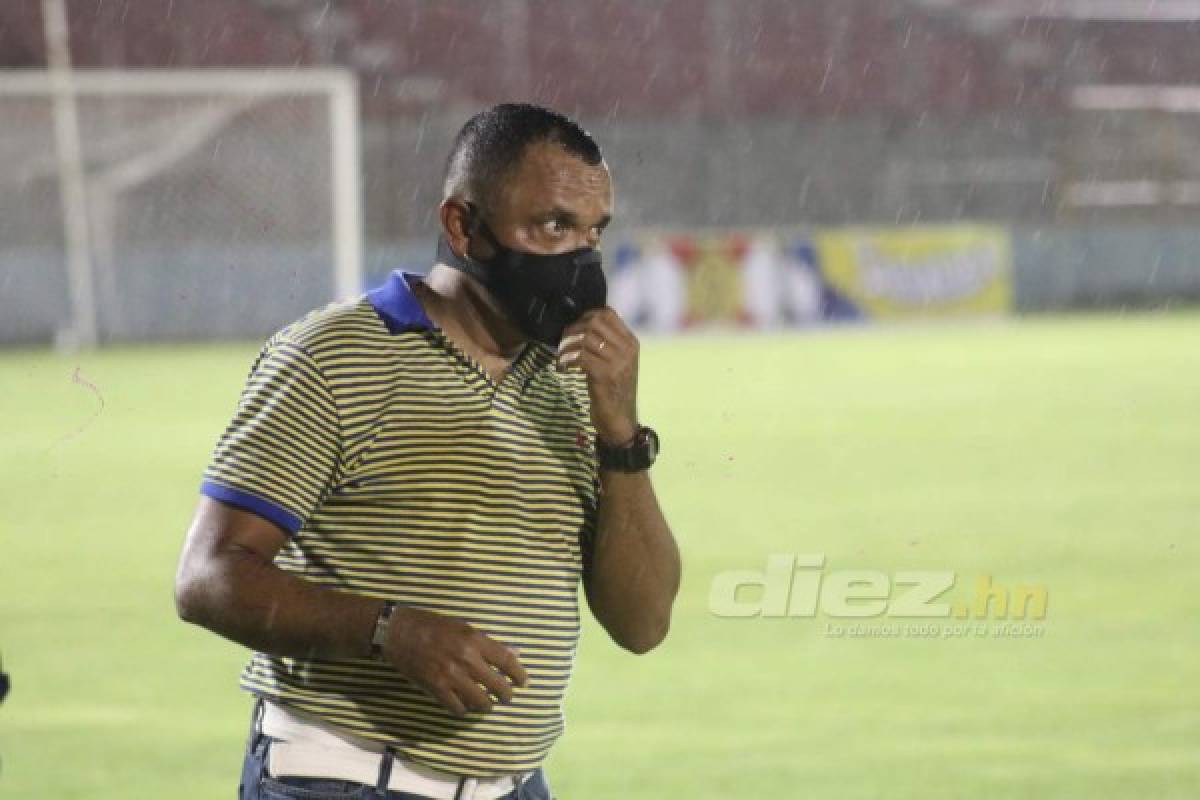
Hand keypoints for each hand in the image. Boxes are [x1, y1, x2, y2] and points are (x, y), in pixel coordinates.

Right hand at [382, 606, 527, 715]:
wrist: (398, 632)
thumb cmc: (432, 625)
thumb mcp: (463, 627)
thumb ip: (488, 642)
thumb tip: (514, 653)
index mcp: (474, 640)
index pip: (506, 661)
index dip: (518, 674)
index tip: (523, 682)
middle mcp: (466, 659)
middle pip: (497, 685)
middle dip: (506, 695)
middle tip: (507, 698)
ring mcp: (451, 676)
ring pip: (479, 701)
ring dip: (486, 705)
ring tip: (487, 704)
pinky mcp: (436, 688)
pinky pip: (457, 708)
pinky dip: (464, 710)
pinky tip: (465, 706)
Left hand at [557, 308, 638, 444]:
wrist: (619, 420)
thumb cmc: (613, 390)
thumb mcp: (616, 362)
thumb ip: (607, 343)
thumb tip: (582, 325)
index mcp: (631, 342)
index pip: (608, 314)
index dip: (586, 316)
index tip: (574, 328)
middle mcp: (627, 349)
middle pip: (594, 323)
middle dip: (573, 330)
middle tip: (563, 342)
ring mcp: (618, 362)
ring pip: (585, 339)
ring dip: (567, 346)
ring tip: (561, 357)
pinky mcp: (605, 376)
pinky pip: (580, 357)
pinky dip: (567, 360)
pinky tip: (563, 368)